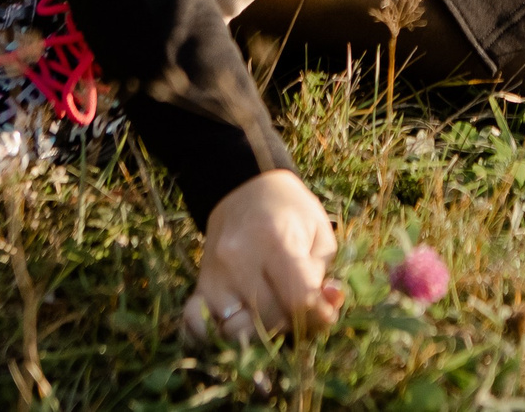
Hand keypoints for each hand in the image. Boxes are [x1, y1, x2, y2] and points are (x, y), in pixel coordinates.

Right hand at [184, 170, 344, 342]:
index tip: (324, 313)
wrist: (245, 188)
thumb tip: (328, 308)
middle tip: (299, 310)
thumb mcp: (319, 233)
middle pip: (269, 320)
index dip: (318, 315)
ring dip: (259, 335)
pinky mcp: (198, 286)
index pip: (298, 299)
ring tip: (273, 315)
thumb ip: (324, 276)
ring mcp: (214, 275)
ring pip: (235, 332)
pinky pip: (196, 326)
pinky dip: (213, 336)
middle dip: (292, 324)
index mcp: (274, 241)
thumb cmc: (290, 211)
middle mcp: (238, 260)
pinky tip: (238, 324)